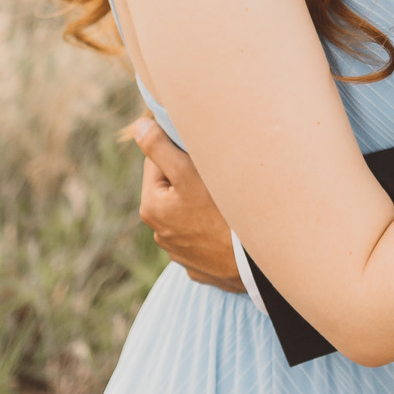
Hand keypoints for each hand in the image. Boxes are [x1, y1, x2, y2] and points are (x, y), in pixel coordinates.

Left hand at [134, 118, 245, 292]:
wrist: (254, 265)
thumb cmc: (222, 214)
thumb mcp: (188, 173)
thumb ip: (159, 147)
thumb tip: (139, 126)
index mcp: (151, 207)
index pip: (157, 162)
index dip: (180, 154)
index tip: (202, 159)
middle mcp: (160, 233)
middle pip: (174, 189)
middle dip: (191, 180)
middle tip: (218, 181)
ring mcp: (181, 253)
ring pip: (189, 213)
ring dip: (202, 205)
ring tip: (227, 206)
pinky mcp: (201, 267)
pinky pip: (206, 237)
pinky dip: (214, 229)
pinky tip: (230, 229)